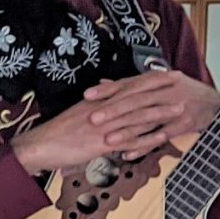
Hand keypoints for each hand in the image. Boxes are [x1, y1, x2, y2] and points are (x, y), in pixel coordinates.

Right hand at [11, 73, 219, 173]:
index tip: (165, 72)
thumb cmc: (55, 133)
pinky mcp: (101, 144)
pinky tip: (162, 137)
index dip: (148, 78)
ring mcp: (103, 127)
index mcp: (97, 101)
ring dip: (160, 112)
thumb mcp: (75, 113)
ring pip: (137, 117)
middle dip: (160, 88)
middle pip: (136, 96)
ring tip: (180, 108)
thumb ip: (92, 106)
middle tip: (181, 81)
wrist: (39, 145)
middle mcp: (102, 110)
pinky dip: (146, 139)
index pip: (128, 85)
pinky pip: (128, 141)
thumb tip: (100, 97)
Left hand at [84, 71, 218, 156]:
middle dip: (113, 110)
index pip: (128, 83)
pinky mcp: (183, 124)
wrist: (216, 103)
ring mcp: (175, 108)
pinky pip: (160, 136)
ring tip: (107, 140)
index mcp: (156, 80)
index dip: (108, 90)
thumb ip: (131, 85)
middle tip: (93, 119)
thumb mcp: (159, 83)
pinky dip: (143, 146)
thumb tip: (104, 83)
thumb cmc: (183, 93)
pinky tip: (128, 154)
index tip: (87, 95)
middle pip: (136, 101)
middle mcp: (164, 92)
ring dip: (126, 131)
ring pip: (147, 120)